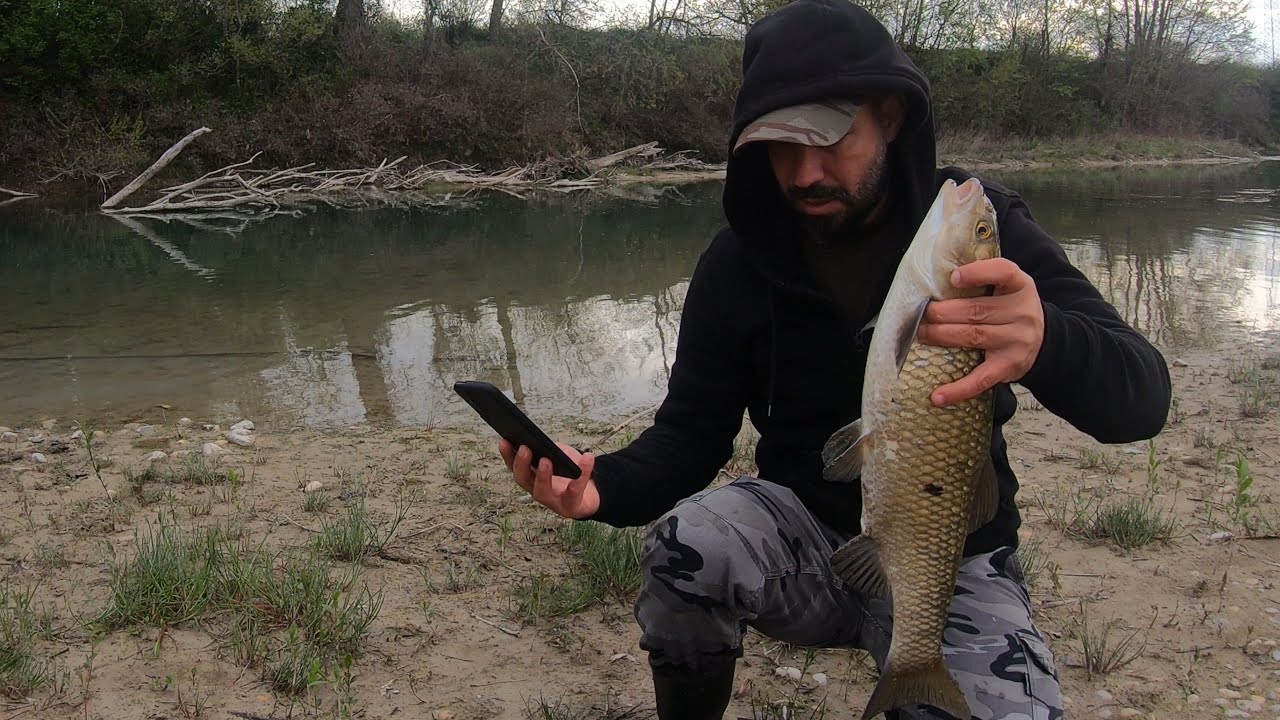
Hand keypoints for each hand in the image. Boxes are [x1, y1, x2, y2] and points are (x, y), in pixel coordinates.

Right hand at [499, 439, 599, 519]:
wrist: (592, 494)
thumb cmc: (570, 472)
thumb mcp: (558, 456)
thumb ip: (549, 449)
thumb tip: (542, 440)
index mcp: (531, 477)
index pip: (514, 466)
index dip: (507, 455)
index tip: (504, 440)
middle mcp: (537, 491)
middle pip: (523, 480)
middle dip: (522, 465)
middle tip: (524, 448)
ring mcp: (553, 501)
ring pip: (541, 492)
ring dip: (542, 476)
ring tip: (546, 460)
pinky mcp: (571, 506)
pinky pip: (575, 490)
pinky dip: (583, 472)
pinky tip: (587, 456)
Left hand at [916, 258, 1044, 406]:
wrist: (1046, 341)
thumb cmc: (1013, 309)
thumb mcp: (1008, 287)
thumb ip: (984, 279)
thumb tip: (938, 278)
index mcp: (1020, 286)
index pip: (1004, 272)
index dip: (979, 273)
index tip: (954, 278)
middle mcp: (1021, 312)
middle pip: (976, 310)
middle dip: (942, 312)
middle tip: (920, 314)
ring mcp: (1016, 341)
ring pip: (972, 337)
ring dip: (940, 336)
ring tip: (920, 334)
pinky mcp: (1008, 367)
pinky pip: (980, 379)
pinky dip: (957, 389)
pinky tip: (937, 396)